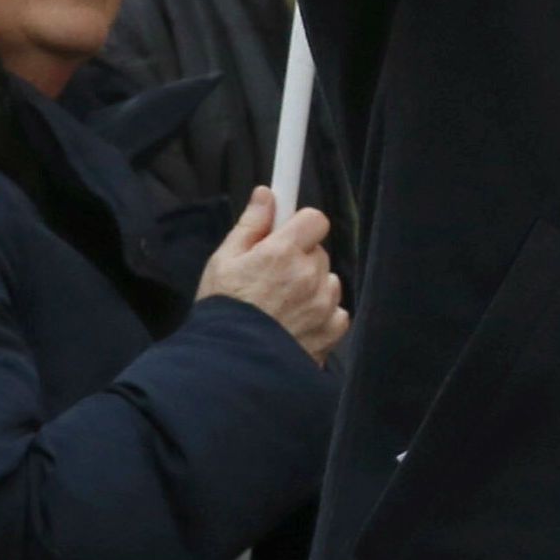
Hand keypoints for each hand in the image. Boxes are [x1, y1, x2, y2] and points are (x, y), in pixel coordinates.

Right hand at [197, 187, 349, 364]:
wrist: (228, 365)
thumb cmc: (221, 310)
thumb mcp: (224, 261)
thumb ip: (251, 225)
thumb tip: (267, 194)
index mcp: (282, 253)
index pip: (315, 219)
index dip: (301, 225)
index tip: (288, 234)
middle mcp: (309, 275)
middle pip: (319, 252)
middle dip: (301, 259)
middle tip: (273, 277)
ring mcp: (323, 305)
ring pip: (329, 281)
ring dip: (314, 287)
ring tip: (283, 305)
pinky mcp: (331, 332)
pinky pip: (338, 312)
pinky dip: (324, 315)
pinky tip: (298, 323)